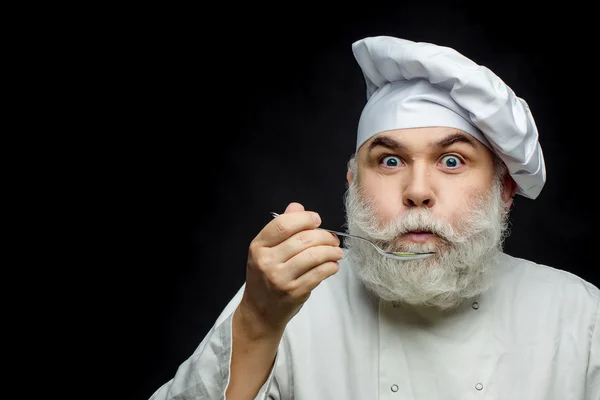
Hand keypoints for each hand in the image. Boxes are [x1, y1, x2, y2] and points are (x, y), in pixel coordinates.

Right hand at [239, 202, 342, 335]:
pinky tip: (333, 265)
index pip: (283, 224)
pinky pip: (319, 273)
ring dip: (331, 251)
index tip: (316, 220)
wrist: (260, 312)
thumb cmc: (265, 278)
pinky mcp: (294, 292)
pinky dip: (331, 266)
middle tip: (332, 239)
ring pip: (314, 255)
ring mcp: (280, 278)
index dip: (304, 218)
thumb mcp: (266, 251)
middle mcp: (267, 261)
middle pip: (303, 239)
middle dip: (324, 236)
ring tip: (336, 251)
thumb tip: (297, 207)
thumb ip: (281, 227)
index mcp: (258, 247)